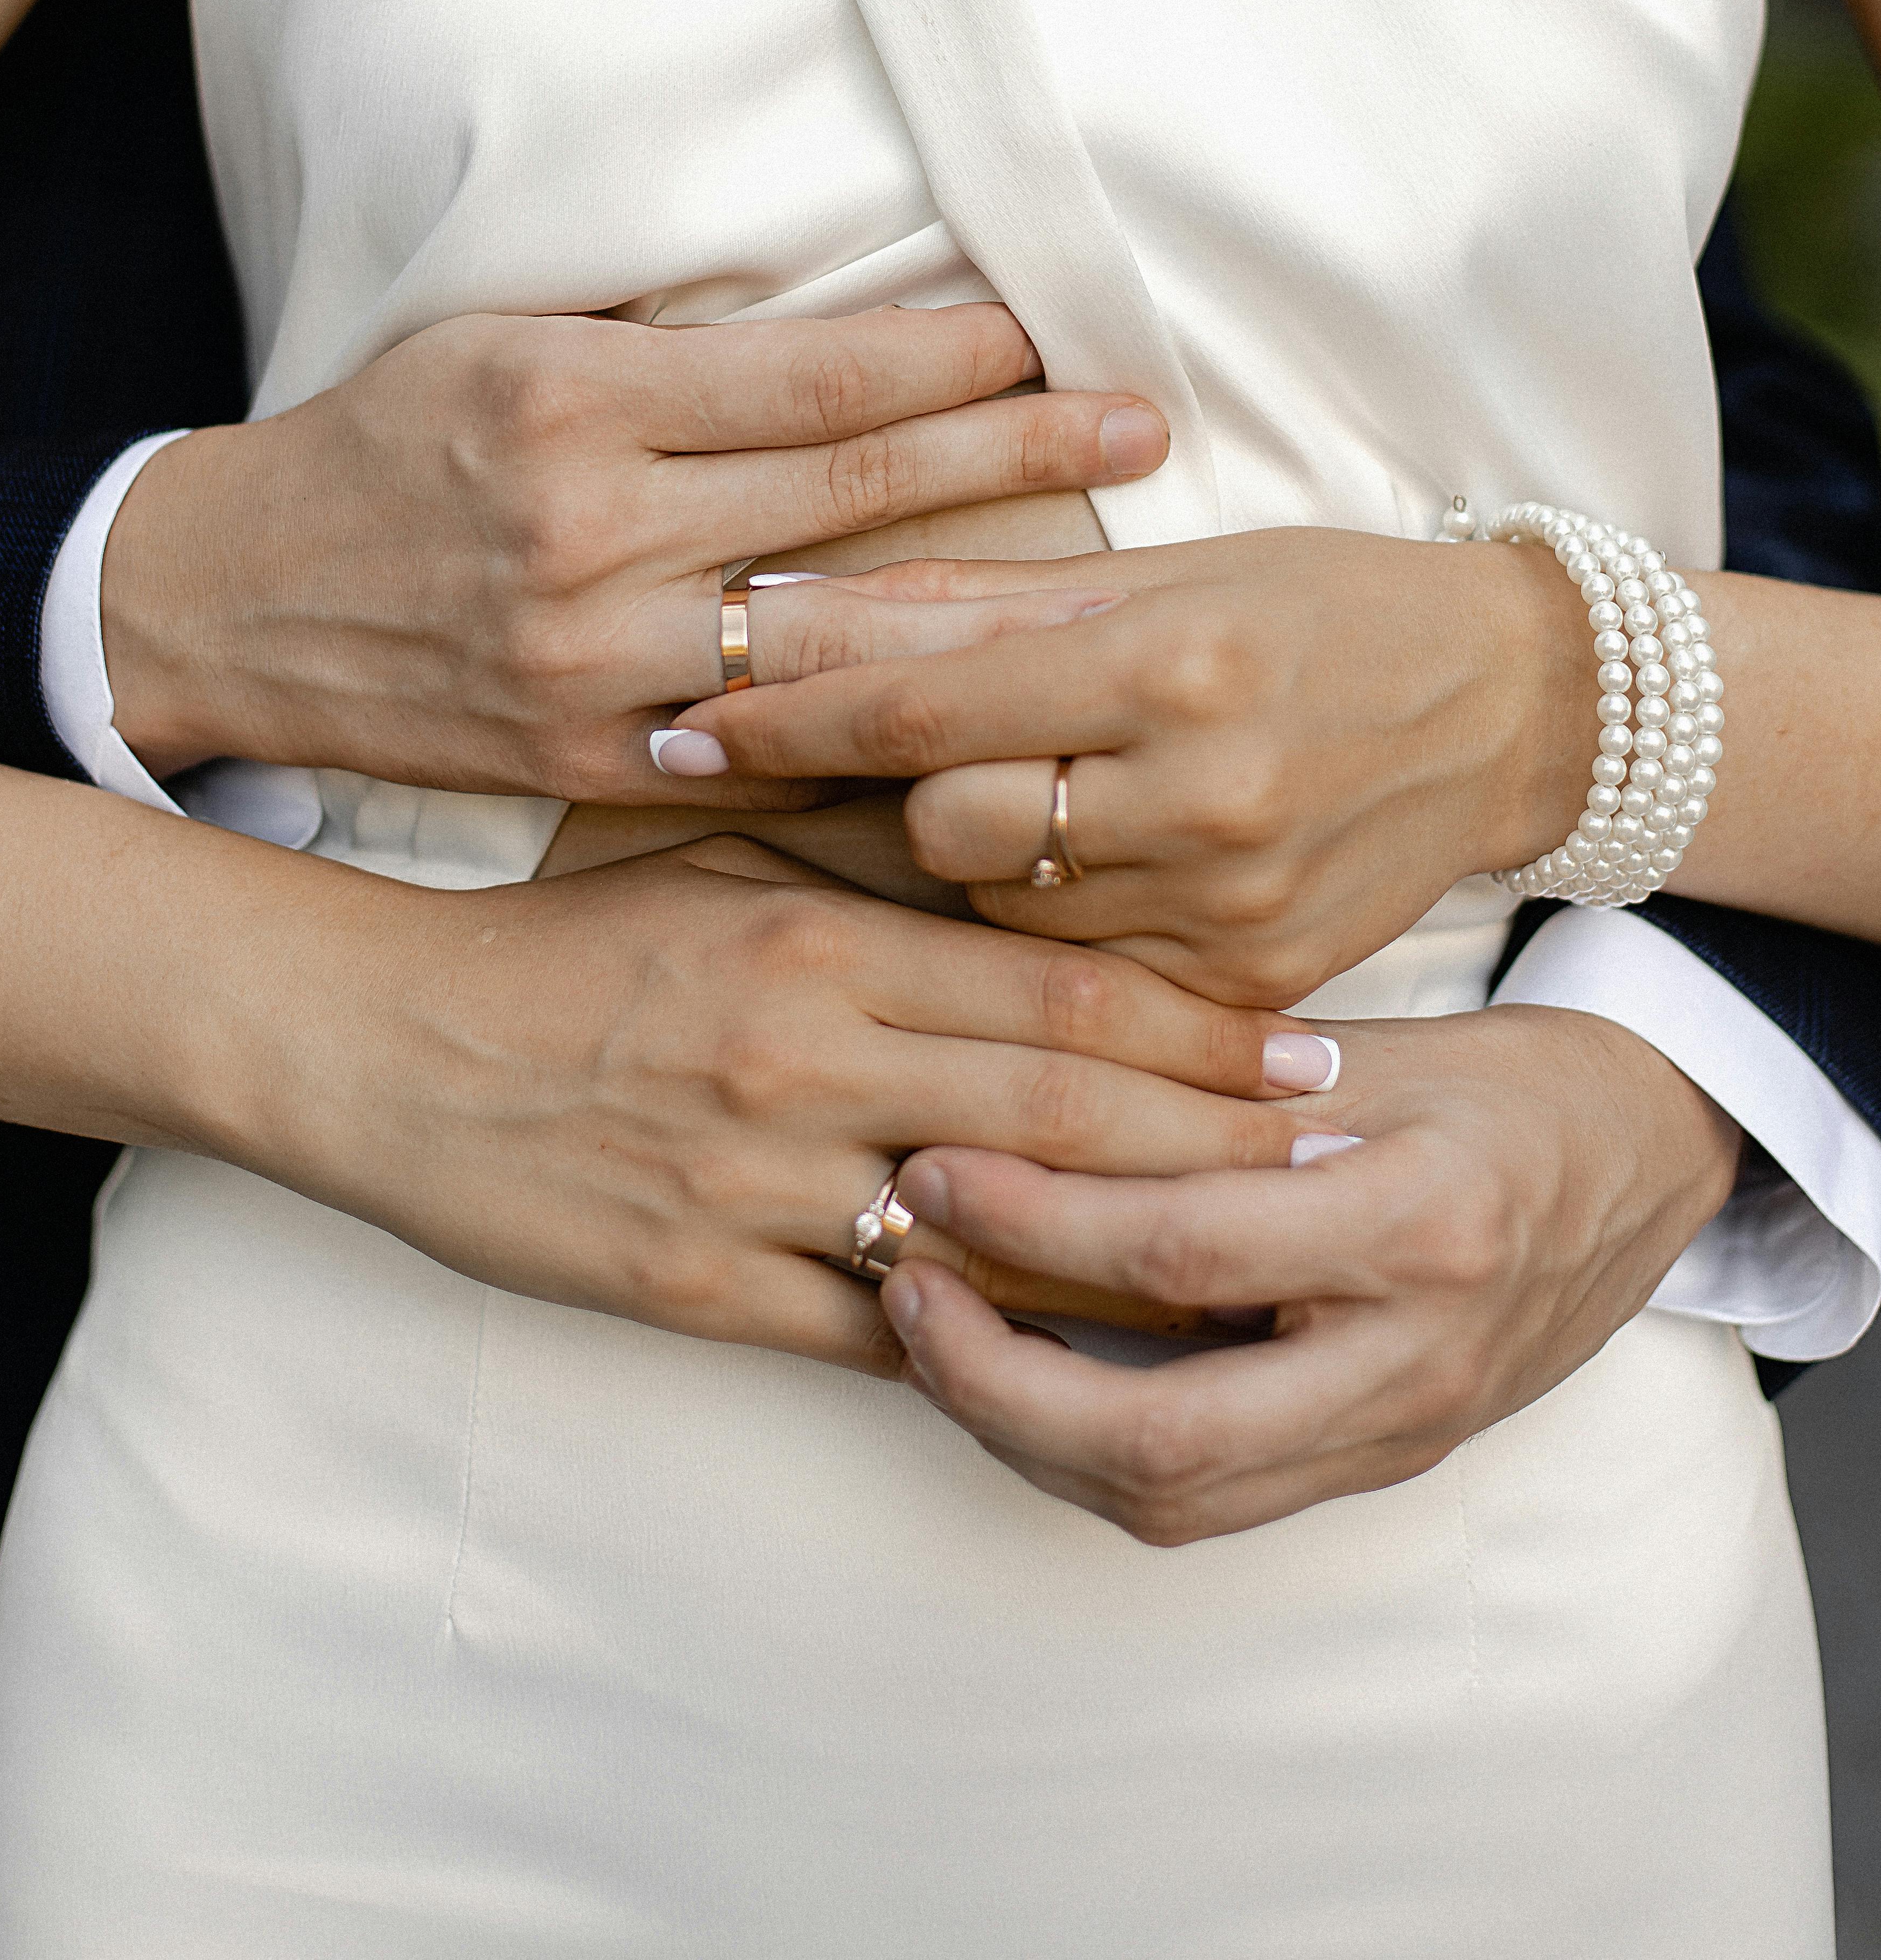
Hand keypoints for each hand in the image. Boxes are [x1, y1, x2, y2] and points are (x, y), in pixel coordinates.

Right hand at [98, 304, 1166, 796]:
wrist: (239, 603)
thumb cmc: (394, 448)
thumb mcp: (509, 350)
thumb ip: (673, 357)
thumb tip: (859, 341)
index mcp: (572, 403)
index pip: (808, 379)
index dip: (945, 356)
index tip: (1051, 332)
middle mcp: (590, 532)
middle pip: (849, 500)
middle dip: (1016, 461)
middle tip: (1146, 428)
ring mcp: (597, 663)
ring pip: (836, 643)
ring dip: (991, 618)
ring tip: (1120, 600)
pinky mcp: (597, 759)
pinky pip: (772, 746)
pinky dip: (884, 737)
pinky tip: (993, 730)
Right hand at [257, 838, 1315, 1365]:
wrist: (393, 1046)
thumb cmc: (577, 945)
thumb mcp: (729, 872)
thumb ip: (875, 878)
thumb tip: (1025, 878)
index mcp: (825, 947)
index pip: (1063, 996)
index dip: (1203, 1036)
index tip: (1310, 1057)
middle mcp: (806, 1064)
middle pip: (1061, 1118)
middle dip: (1216, 1148)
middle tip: (1343, 1165)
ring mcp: (751, 1185)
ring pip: (985, 1242)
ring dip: (1127, 1266)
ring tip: (1255, 1276)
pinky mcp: (693, 1288)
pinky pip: (872, 1336)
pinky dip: (980, 1352)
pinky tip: (1074, 1364)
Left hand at [664, 530, 1598, 1005]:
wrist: (1511, 707)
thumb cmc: (1317, 607)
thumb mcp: (1157, 571)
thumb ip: (970, 606)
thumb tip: (784, 612)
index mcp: (1168, 658)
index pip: (921, 703)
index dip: (784, 718)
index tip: (678, 730)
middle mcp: (1202, 791)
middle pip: (946, 827)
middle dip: (904, 795)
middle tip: (926, 758)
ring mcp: (1233, 906)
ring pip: (1006, 910)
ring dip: (983, 863)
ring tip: (1043, 805)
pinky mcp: (1253, 984)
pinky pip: (1088, 975)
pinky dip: (1062, 929)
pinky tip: (1099, 876)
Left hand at [872, 1002, 1741, 1539]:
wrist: (1651, 1159)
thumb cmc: (1508, 1080)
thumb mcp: (1379, 1049)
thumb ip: (1218, 1080)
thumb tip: (1025, 1082)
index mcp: (1419, 1226)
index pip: (1184, 1249)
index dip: (1035, 1220)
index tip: (932, 1170)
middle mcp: (1412, 1359)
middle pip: (1166, 1441)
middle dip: (999, 1385)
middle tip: (899, 1289)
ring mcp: (1400, 1433)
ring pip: (1177, 1501)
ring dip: (1029, 1437)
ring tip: (930, 1338)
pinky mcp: (1379, 1463)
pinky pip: (1212, 1500)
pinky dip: (1095, 1456)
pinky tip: (1019, 1381)